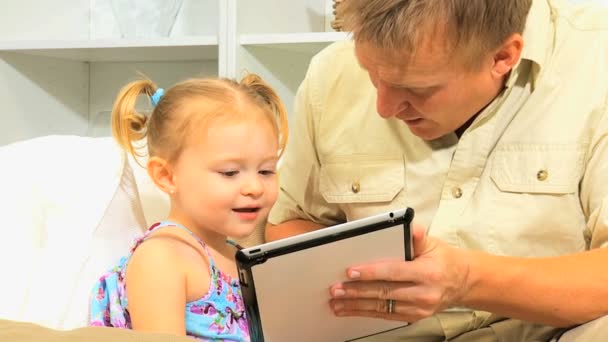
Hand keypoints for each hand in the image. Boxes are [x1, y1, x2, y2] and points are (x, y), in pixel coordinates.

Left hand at [329, 224, 470, 321]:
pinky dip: (366, 313)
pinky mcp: (414, 317)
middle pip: (384, 293)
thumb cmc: (444, 260)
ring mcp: (419, 309)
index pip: (394, 272)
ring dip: (356, 306)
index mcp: (427, 273)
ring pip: (382, 308)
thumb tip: (410, 226)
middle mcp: (423, 293)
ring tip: (337, 303)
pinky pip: (386, 316)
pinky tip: (351, 311)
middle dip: (356, 291)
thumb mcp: (434, 244)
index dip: (371, 272)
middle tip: (336, 289)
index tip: (351, 272)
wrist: (464, 283)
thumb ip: (417, 236)